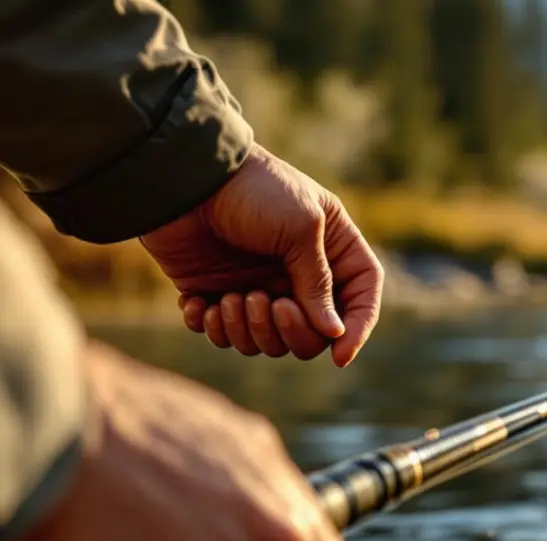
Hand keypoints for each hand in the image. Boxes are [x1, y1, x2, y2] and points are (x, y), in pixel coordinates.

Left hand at [140, 145, 383, 367]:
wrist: (185, 179)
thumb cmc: (254, 190)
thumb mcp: (301, 228)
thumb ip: (319, 282)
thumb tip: (332, 333)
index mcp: (331, 249)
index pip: (361, 298)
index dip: (357, 329)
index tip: (339, 355)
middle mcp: (297, 274)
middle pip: (313, 334)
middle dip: (290, 330)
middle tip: (268, 303)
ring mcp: (257, 285)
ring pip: (268, 342)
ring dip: (248, 328)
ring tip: (230, 298)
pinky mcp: (216, 293)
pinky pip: (223, 335)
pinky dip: (213, 328)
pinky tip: (200, 303)